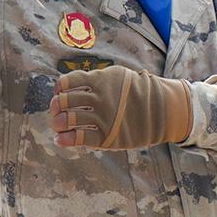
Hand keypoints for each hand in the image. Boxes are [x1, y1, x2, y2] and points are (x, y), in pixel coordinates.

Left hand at [48, 64, 192, 149]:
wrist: (161, 110)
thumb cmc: (136, 92)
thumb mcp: (116, 76)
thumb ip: (94, 79)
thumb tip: (69, 85)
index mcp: (99, 80)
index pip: (67, 82)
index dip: (59, 89)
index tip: (60, 93)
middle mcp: (99, 98)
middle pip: (62, 101)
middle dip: (55, 107)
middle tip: (56, 112)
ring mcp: (102, 117)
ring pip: (67, 119)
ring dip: (57, 123)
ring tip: (58, 126)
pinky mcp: (106, 136)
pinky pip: (78, 138)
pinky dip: (64, 139)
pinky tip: (60, 139)